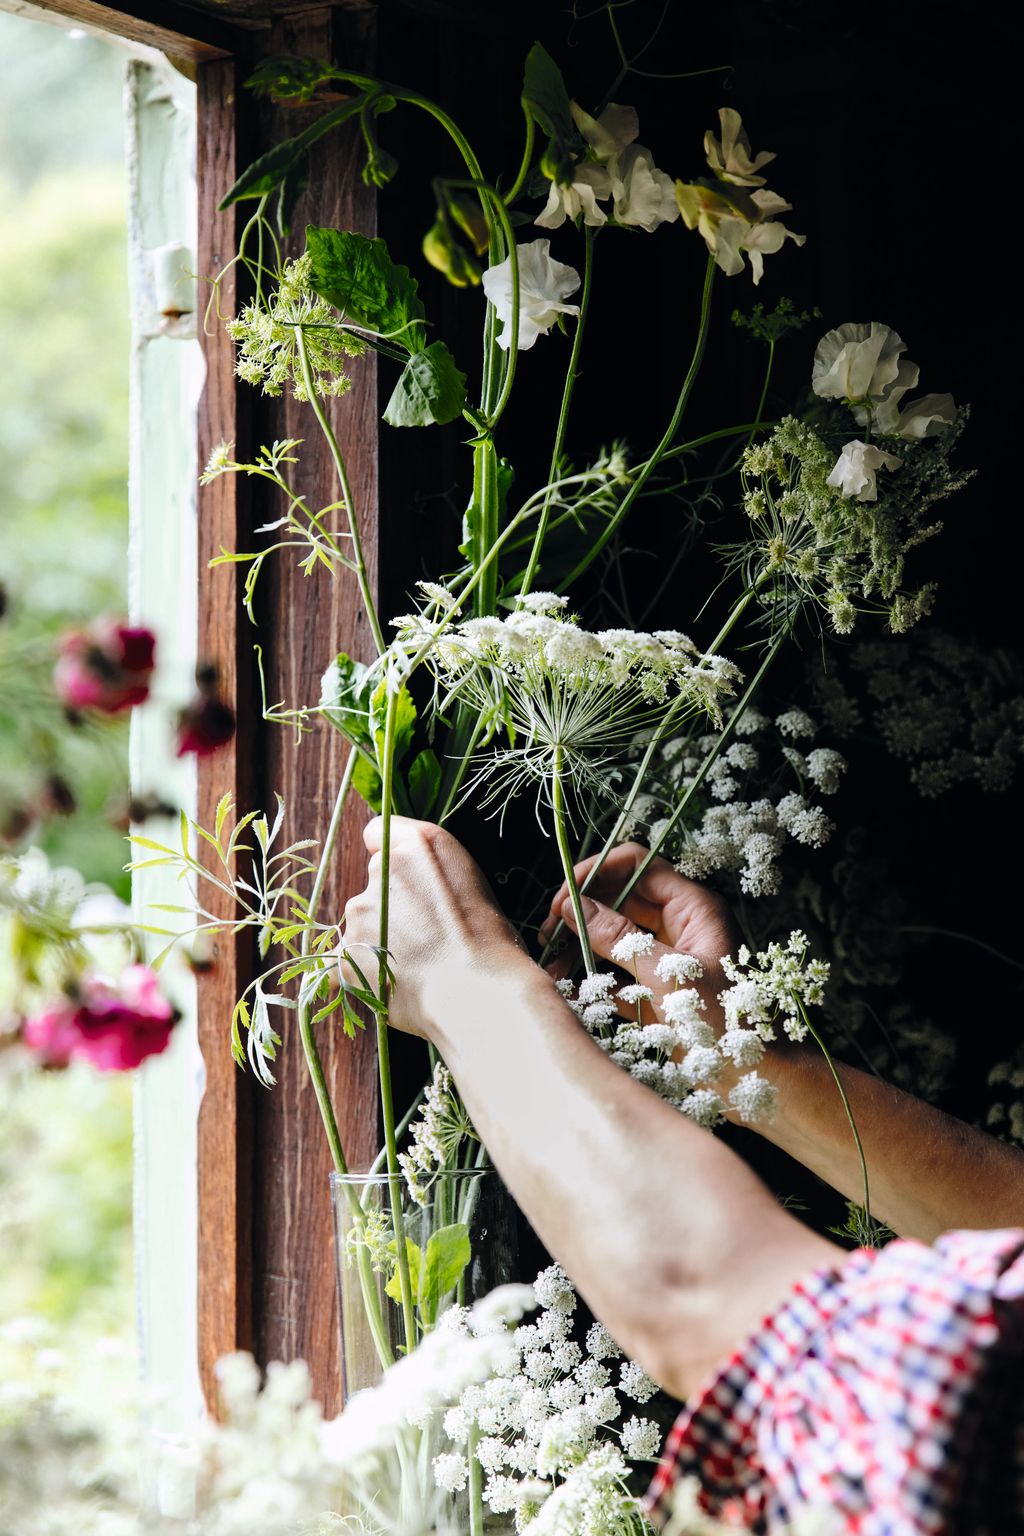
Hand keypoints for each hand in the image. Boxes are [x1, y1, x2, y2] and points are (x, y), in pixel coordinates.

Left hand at [341, 817, 528, 1036]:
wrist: (477, 989)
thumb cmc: (488, 939)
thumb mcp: (471, 880)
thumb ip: (432, 870)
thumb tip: (417, 887)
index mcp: (417, 844)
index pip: (378, 833)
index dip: (393, 858)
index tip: (410, 880)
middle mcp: (381, 870)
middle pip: (375, 883)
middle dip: (393, 904)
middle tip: (426, 934)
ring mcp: (359, 913)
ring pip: (362, 922)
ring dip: (378, 938)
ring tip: (416, 966)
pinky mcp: (346, 955)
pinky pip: (338, 963)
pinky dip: (353, 972)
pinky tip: (376, 985)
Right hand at [538, 842, 737, 1026]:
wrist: (763, 1080)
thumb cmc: (730, 1023)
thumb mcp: (669, 976)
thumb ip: (620, 939)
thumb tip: (576, 906)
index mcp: (692, 909)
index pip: (637, 866)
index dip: (597, 874)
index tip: (564, 897)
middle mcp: (679, 927)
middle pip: (619, 901)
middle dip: (581, 913)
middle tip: (547, 935)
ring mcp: (667, 961)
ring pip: (614, 940)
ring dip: (580, 949)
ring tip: (550, 968)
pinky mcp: (658, 994)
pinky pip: (618, 977)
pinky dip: (593, 982)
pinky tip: (567, 992)